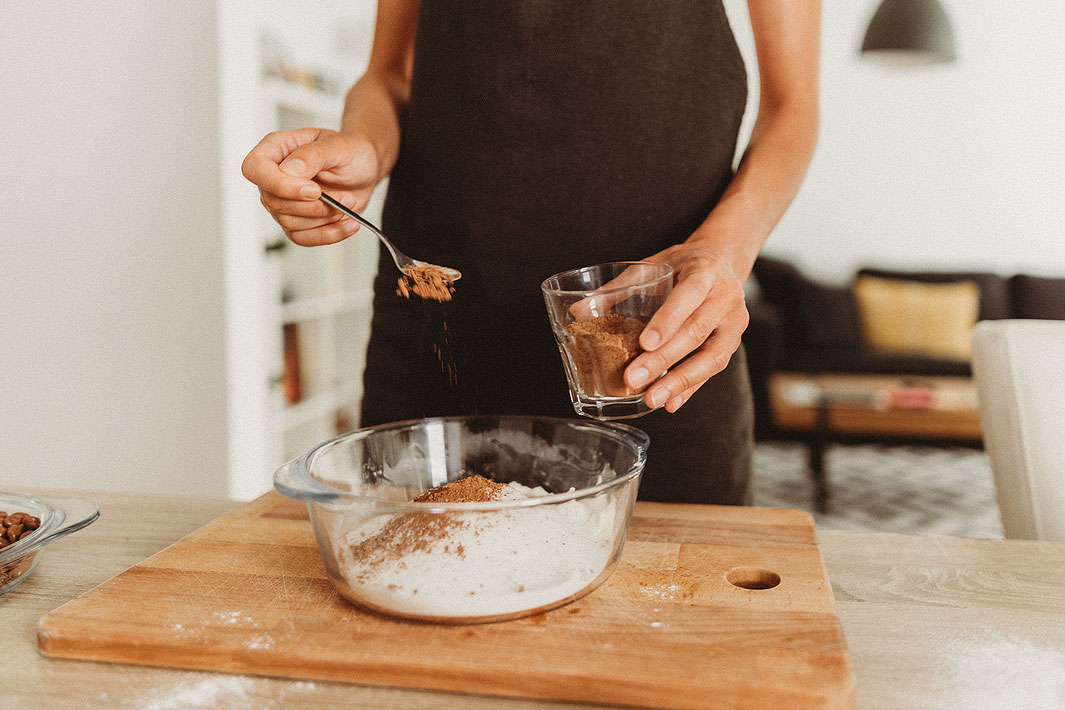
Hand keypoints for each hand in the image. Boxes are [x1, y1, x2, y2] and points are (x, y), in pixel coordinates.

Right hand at [241, 127, 379, 245]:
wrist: (364, 170)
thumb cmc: (349, 152)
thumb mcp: (337, 146)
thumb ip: (312, 155)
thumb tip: (289, 171)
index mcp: (275, 149)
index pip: (255, 169)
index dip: (280, 185)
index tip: (314, 190)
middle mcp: (274, 176)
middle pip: (273, 202)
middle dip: (313, 206)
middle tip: (343, 198)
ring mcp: (283, 201)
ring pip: (289, 223)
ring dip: (324, 218)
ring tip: (348, 203)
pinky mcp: (297, 222)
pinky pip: (303, 238)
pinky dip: (329, 234)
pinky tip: (348, 224)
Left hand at [623, 245, 749, 412]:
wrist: (724, 261)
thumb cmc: (684, 264)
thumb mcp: (654, 264)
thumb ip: (619, 288)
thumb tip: (578, 311)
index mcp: (706, 272)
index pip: (690, 294)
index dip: (668, 320)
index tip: (644, 343)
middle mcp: (726, 297)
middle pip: (697, 331)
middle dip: (664, 358)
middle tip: (634, 378)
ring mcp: (734, 323)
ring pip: (713, 357)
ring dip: (680, 381)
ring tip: (652, 398)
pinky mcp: (734, 343)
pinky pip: (713, 370)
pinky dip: (691, 389)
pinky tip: (670, 403)